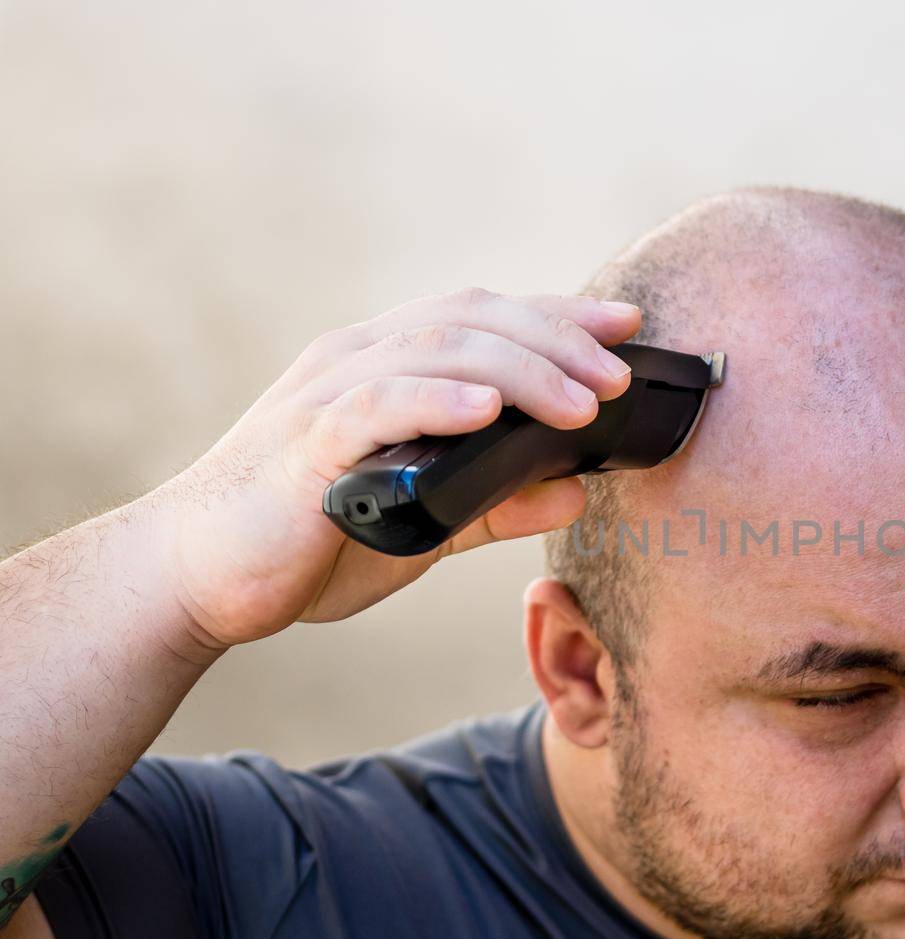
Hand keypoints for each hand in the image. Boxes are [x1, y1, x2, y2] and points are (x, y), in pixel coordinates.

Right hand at [150, 287, 638, 648]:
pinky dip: (438, 401)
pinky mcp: (305, 442)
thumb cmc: (309, 542)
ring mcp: (329, 393)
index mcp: (388, 366)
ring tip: (581, 401)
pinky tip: (491, 412)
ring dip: (520, 370)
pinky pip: (378, 404)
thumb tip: (576, 492)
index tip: (627, 323)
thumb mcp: (426, 523)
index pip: (485, 318)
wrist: (200, 580)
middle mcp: (359, 360)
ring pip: (436, 349)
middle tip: (619, 378)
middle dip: (557, 339)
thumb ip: (496, 505)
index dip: (559, 314)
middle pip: (473, 318)